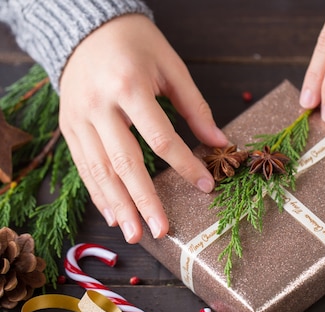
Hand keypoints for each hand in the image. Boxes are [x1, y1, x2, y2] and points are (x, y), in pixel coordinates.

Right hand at [59, 14, 227, 242]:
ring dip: (119, 206)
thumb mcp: (172, 67)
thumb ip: (196, 108)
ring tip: (136, 234)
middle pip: (125, 162)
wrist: (87, 29)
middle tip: (161, 230)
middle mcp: (99, 105)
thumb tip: (220, 142)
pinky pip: (84, 166)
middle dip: (144, 201)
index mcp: (129, 86)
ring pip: (100, 170)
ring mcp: (78, 118)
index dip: (185, 165)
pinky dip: (98, 193)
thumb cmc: (137, 45)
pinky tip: (113, 215)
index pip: (160, 137)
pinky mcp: (69, 127)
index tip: (206, 186)